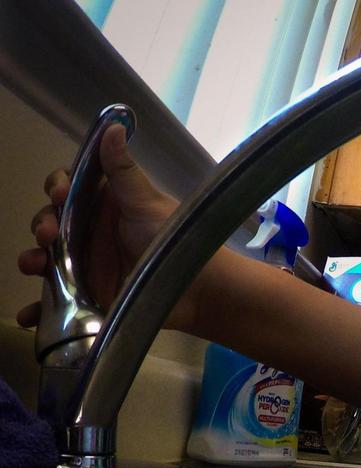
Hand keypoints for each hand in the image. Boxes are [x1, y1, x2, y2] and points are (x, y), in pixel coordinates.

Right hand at [16, 124, 186, 327]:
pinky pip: (57, 303)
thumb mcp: (147, 203)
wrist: (199, 290)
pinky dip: (39, 309)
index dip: (58, 189)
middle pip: (51, 223)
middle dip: (42, 225)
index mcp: (105, 206)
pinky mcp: (90, 296)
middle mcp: (92, 234)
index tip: (61, 194)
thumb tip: (114, 125)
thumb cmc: (174, 240)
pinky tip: (27, 316)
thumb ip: (124, 171)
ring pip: (46, 259)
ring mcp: (88, 265)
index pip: (68, 190)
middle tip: (49, 234)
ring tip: (34, 265)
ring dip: (32, 259)